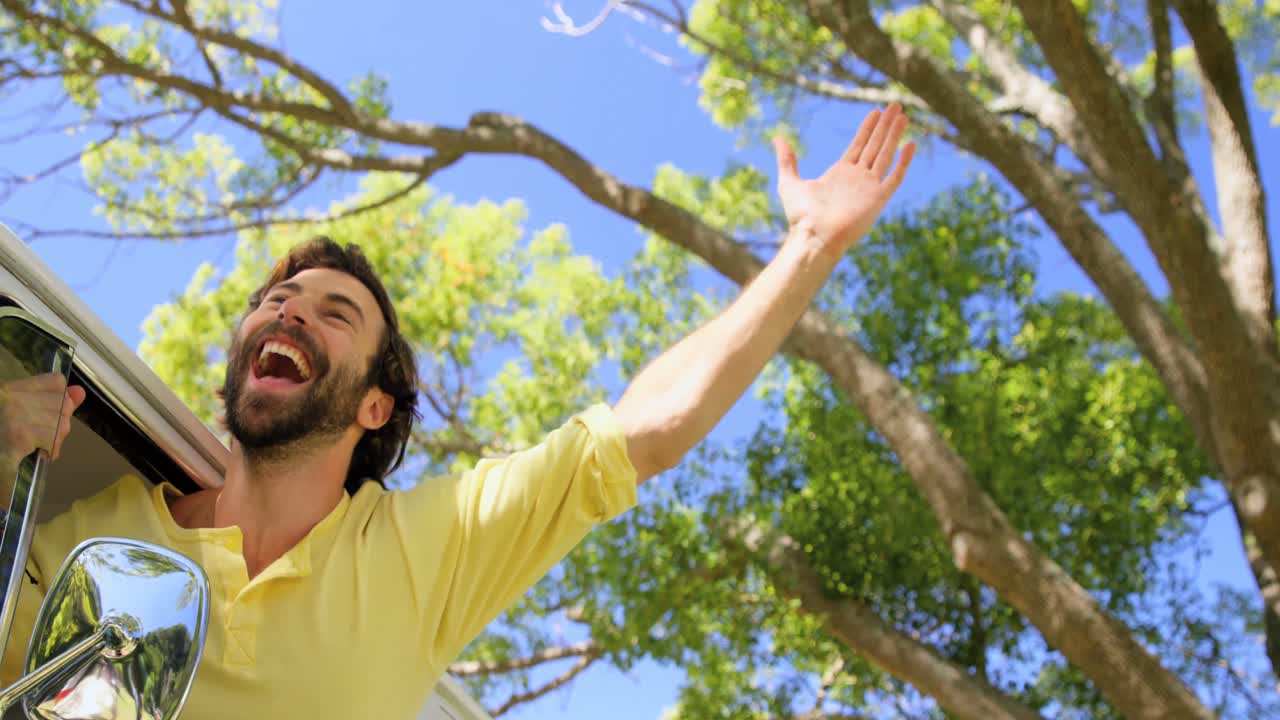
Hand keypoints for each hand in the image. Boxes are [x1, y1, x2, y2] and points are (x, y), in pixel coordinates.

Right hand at [0, 374, 85, 475]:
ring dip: (53, 441)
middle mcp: (12, 397)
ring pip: (61, 424)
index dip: (59, 401)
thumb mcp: (21, 415)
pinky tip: (33, 454)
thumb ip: (52, 402)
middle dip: (58, 426)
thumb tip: (79, 392)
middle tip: (38, 438)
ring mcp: (15, 415)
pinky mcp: (19, 436)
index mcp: (10, 389)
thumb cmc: (4, 442)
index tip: (46, 416)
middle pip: (63, 404)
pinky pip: (53, 440)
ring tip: (34, 447)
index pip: (56, 382)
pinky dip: (49, 450)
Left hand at [772, 103, 915, 258]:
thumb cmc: (801, 215)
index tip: (876, 111)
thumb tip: (776, 138)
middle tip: (895, 105)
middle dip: (885, 125)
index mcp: (840, 173)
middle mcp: (857, 178)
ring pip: (886, 155)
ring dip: (894, 135)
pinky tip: (910, 144)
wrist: (813, 236)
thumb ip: (787, 160)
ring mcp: (869, 187)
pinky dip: (903, 161)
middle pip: (874, 145)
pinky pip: (895, 177)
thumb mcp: (789, 181)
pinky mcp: (878, 198)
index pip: (859, 145)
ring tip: (903, 116)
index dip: (868, 128)